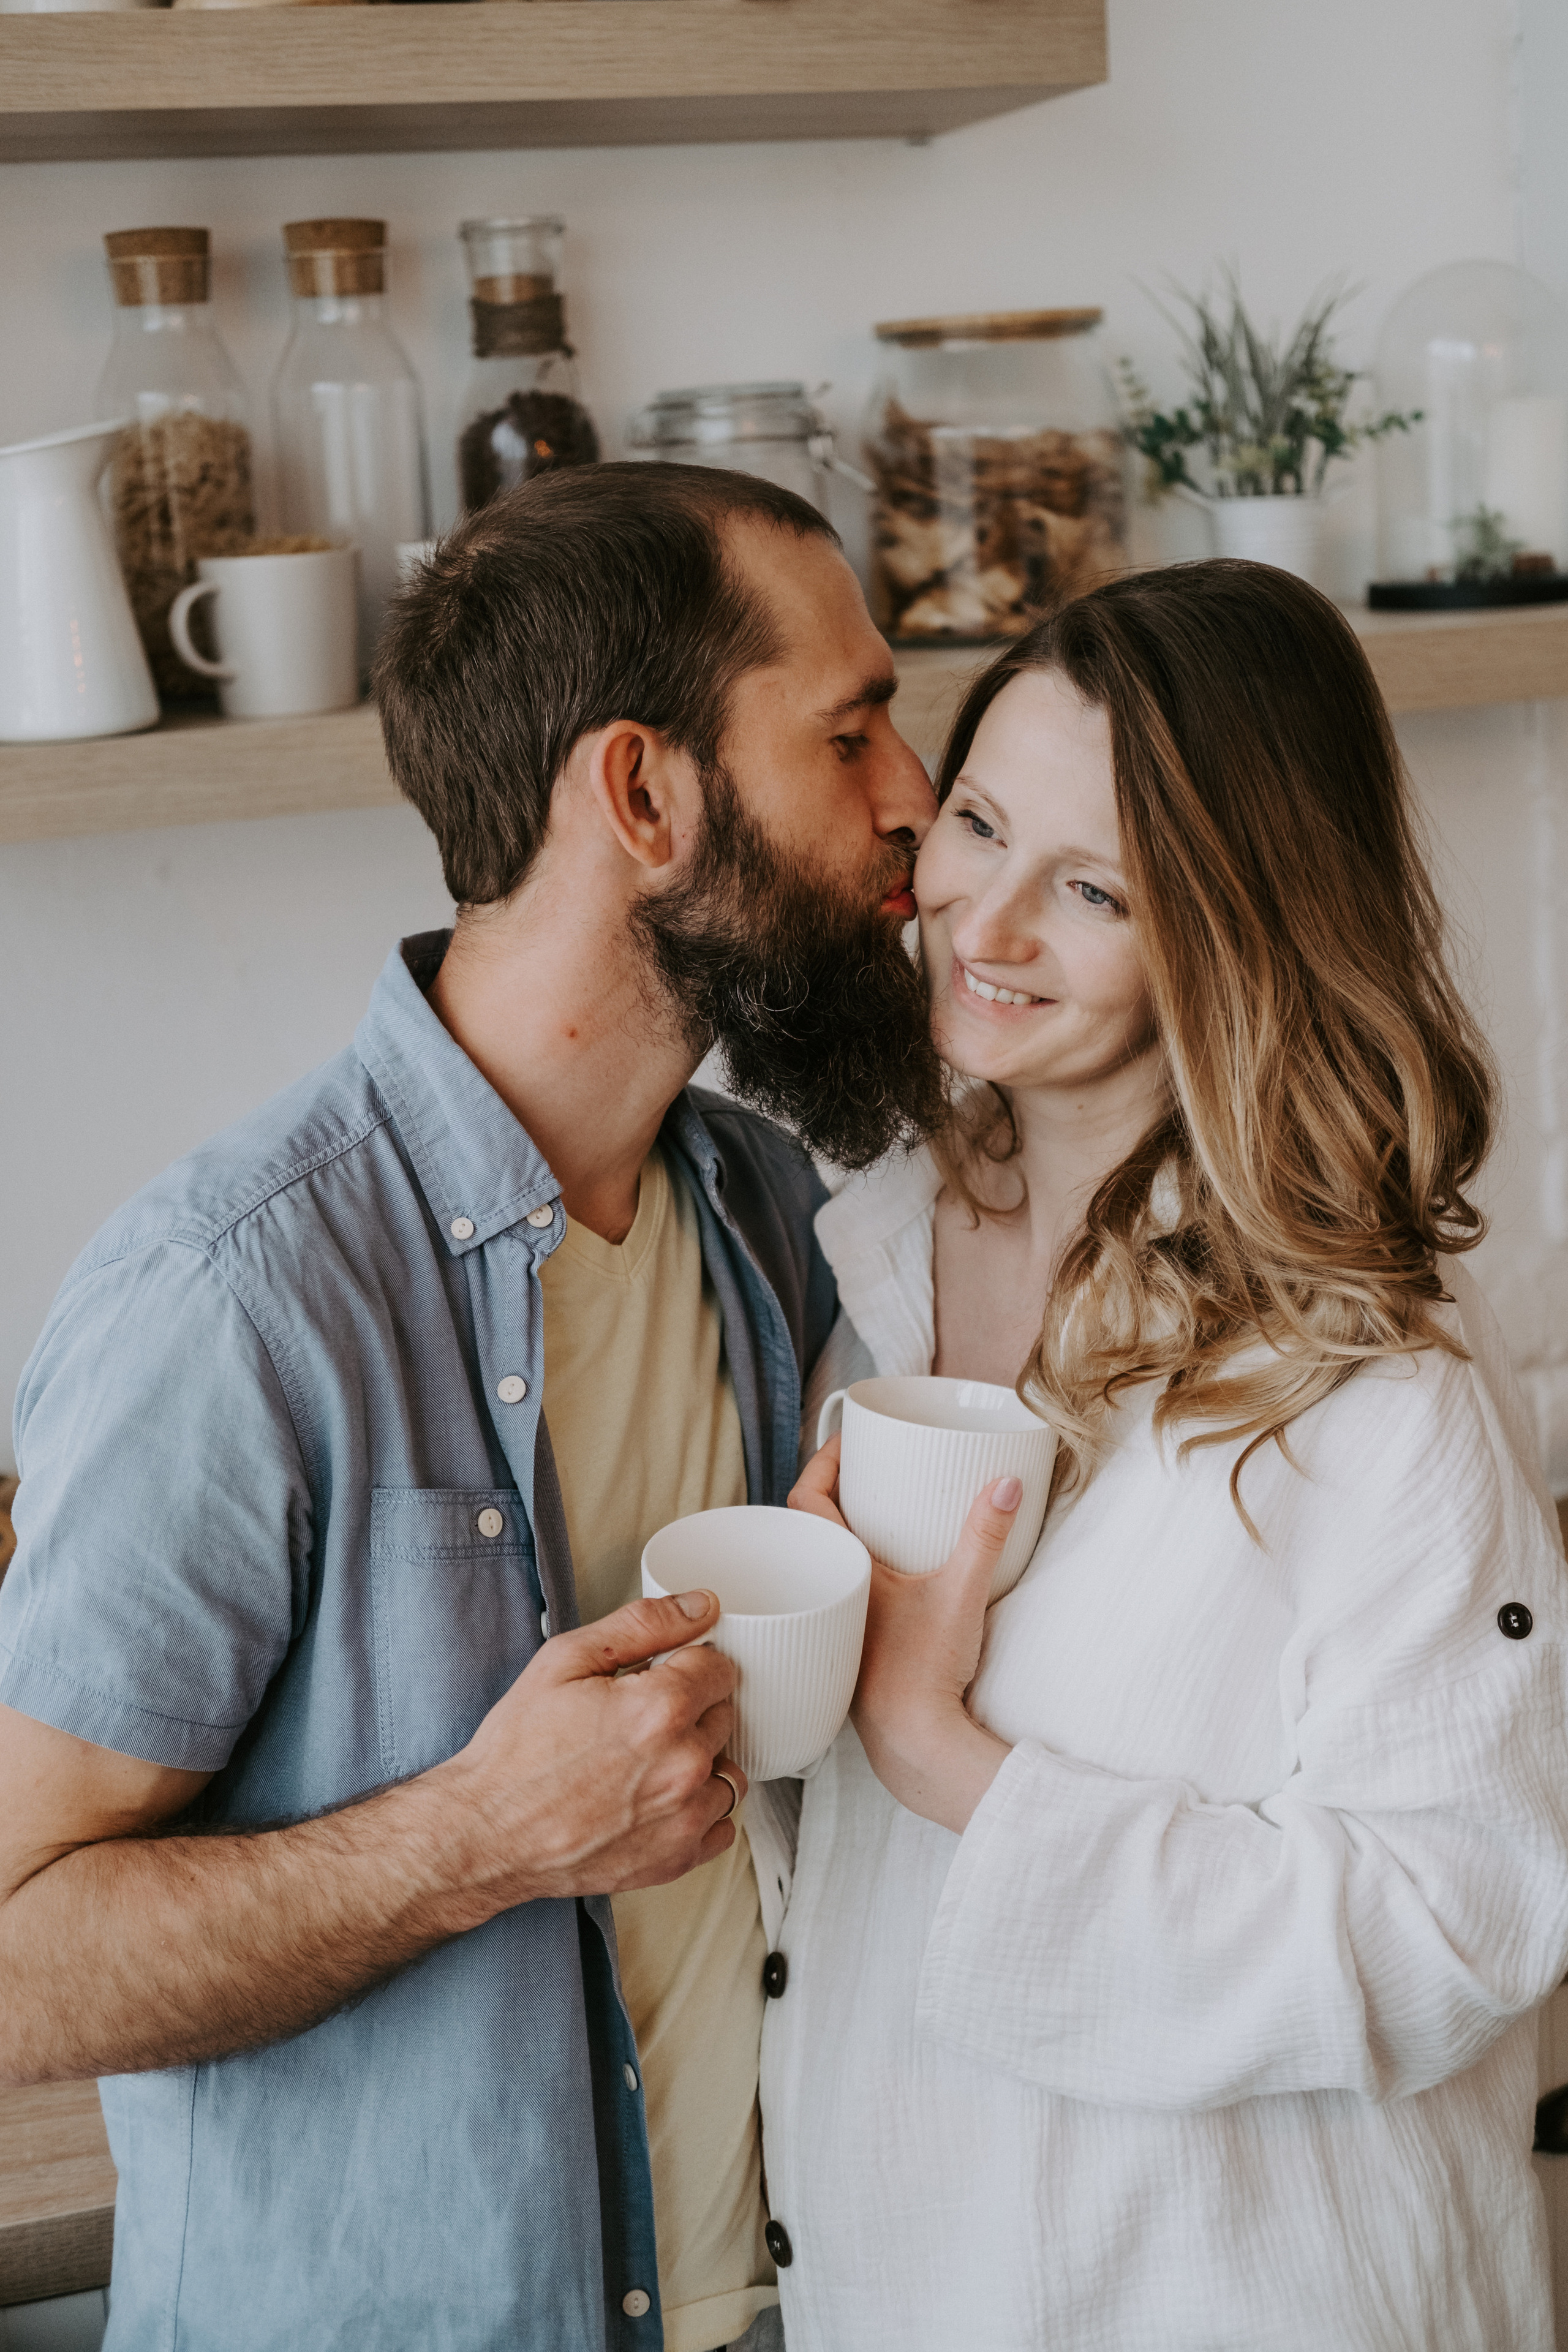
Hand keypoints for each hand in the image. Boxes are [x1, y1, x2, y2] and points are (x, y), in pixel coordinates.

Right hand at [438, 1589, 746, 1909]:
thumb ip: (643, 1624)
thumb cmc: (517, 1751)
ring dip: (700, 1760)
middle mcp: (682, 1765)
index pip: (718, 1667)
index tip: (662, 1675)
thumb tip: (700, 1606)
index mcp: (661, 1710)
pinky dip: (699, 1810)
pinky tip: (658, 1800)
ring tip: (649, 1760)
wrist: (487, 1832)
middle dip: (691, 1708)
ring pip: (727, 1769)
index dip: (687, 1663)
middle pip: (724, 1715)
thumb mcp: (566, 1660)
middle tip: (640, 1718)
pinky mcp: (676, 1860)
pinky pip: (722, 1824)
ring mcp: (684, 1818)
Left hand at [790, 1440, 1016, 1834]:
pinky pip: (843, 1594)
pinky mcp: (856, 1649)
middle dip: (834, 1492)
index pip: (806, 1499)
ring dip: (844, 1535)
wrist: (917, 1746)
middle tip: (867, 1468)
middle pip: (809, 1527)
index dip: (821, 1462)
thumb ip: (985, 1536)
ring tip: (878, 1512)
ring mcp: (840, 1625)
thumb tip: (1007, 1483)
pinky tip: (888, 1574)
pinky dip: (857, 1572)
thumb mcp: (961, 1593)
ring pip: (825, 1562)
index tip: (847, 1441)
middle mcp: (828, 1596)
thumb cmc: (925, 1674)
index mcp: (837, 1572)